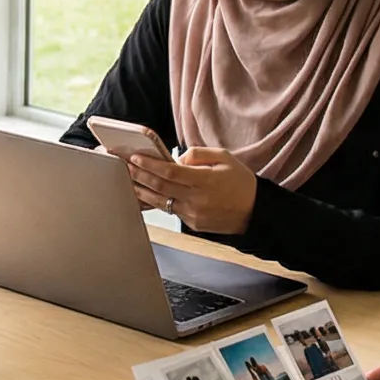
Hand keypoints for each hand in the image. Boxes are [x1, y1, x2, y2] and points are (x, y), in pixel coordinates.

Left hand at [125, 147, 259, 234]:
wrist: (256, 212)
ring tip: (127, 179)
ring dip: (141, 190)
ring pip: (161, 201)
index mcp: (205, 181)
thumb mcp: (224, 158)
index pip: (170, 172)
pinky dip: (155, 202)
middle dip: (139, 175)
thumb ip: (198, 154)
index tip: (135, 157)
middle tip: (123, 165)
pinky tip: (143, 195)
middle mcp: (197, 200)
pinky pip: (170, 211)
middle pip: (160, 186)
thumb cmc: (241, 182)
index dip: (150, 165)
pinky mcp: (193, 224)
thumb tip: (176, 158)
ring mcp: (194, 214)